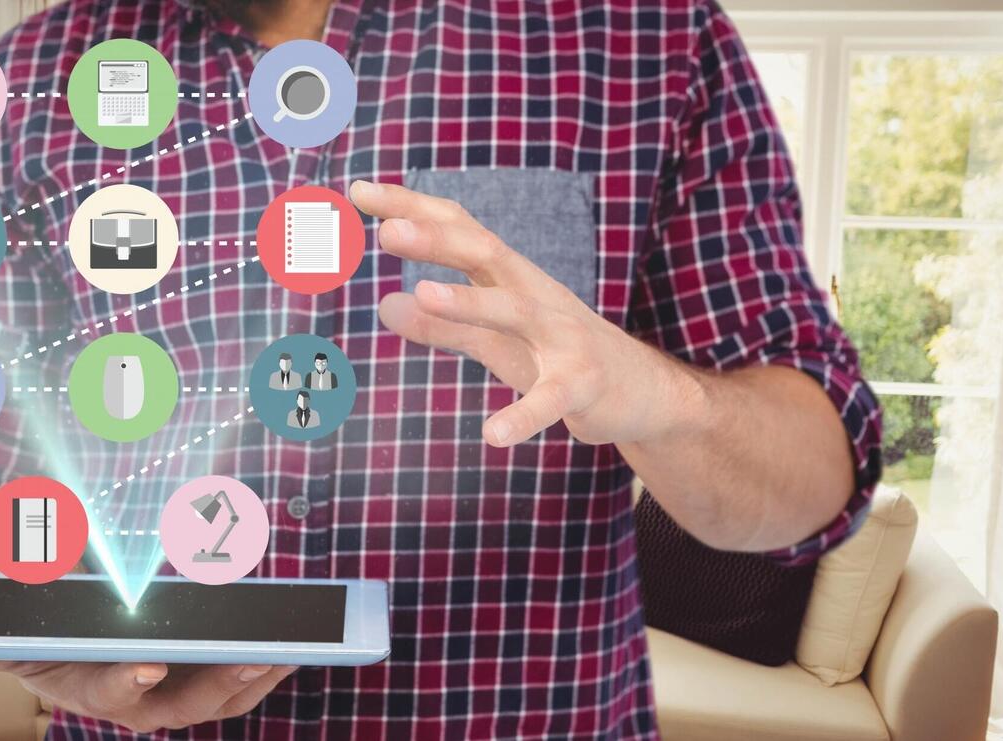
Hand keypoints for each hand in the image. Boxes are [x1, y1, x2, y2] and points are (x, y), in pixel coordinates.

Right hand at [0, 659, 296, 732]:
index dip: (124, 682)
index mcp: (91, 686)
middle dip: (221, 680)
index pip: (109, 691)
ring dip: (258, 674)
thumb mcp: (9, 637)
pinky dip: (264, 661)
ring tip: (293, 647)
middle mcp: (138, 696)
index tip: (144, 666)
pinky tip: (294, 638)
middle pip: (183, 701)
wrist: (69, 637)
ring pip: (221, 694)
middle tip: (256, 657)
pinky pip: (239, 674)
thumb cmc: (42, 634)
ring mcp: (175, 687)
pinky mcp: (202, 670)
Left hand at [349, 180, 702, 447]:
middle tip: (385, 230)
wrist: (643, 391)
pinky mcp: (583, 386)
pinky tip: (494, 435)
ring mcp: (563, 338)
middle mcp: (536, 295)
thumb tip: (385, 305)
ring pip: (516, 312)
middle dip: (437, 239)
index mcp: (511, 278)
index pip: (459, 230)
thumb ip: (443, 326)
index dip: (412, 209)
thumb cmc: (558, 355)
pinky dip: (524, 415)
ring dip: (471, 302)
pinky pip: (551, 399)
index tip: (359, 191)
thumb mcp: (494, 341)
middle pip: (485, 254)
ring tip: (425, 294)